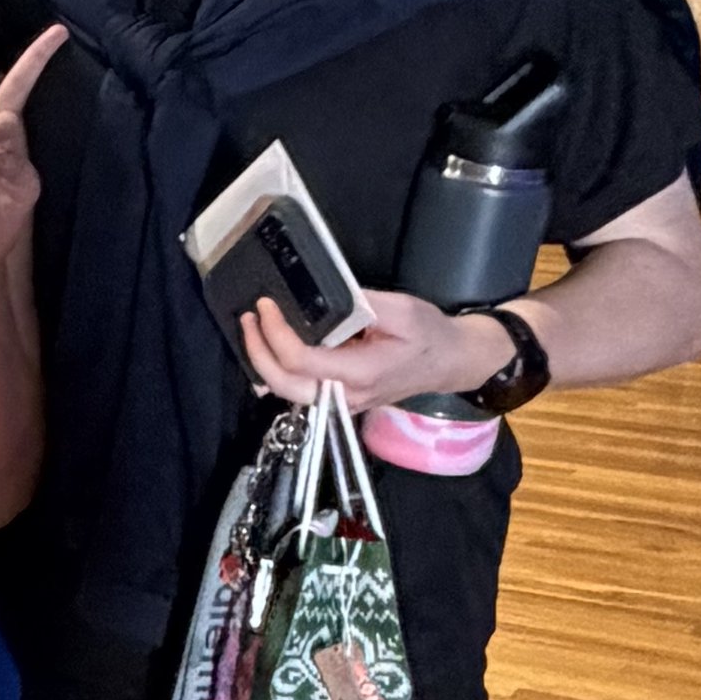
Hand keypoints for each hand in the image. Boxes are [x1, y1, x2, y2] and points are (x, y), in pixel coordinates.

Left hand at [240, 291, 515, 415]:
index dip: (275, 332)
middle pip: (284, 384)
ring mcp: (342, 403)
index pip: (300, 360)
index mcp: (360, 373)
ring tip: (254, 329)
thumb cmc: (430, 335)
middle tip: (249, 318)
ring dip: (264, 362)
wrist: (451, 362)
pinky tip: (268, 351)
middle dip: (258, 351)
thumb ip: (361, 304)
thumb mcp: (402, 309)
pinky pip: (299, 392)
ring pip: (287, 392)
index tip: (266, 305)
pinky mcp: (340, 400)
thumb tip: (325, 296)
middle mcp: (346, 396)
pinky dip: (278, 372)